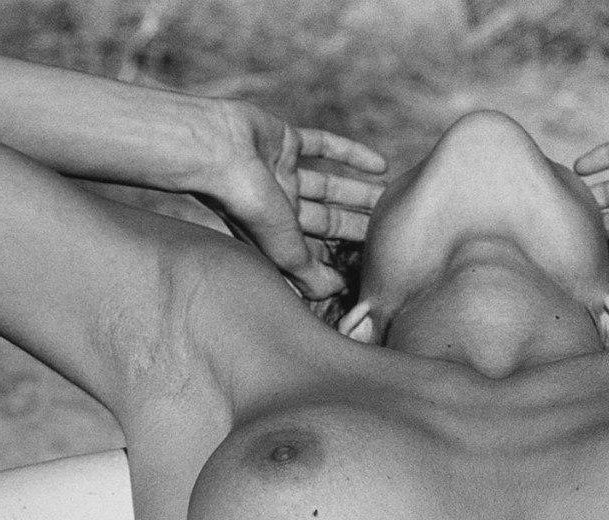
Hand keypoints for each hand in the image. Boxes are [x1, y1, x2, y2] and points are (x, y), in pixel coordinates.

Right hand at [193, 100, 387, 297]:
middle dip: (358, 225)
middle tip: (392, 229)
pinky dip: (353, 154)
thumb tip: (338, 291)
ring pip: (329, 185)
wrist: (215, 150)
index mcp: (274, 234)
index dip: (341, 257)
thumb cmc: (246, 204)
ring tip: (393, 197)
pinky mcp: (284, 137)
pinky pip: (324, 146)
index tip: (372, 263)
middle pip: (327, 219)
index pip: (315, 250)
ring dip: (360, 192)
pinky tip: (382, 166)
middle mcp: (276, 204)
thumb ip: (311, 275)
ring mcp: (280, 170)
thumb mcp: (284, 251)